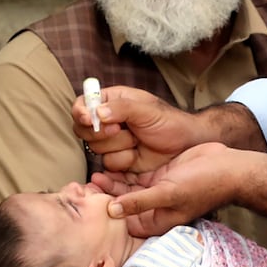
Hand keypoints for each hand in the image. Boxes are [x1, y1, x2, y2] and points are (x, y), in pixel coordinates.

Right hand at [73, 85, 202, 174]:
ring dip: (119, 146)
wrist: (184, 146)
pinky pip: (108, 164)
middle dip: (102, 133)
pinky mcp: (118, 160)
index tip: (89, 118)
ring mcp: (111, 142)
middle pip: (82, 129)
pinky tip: (138, 154)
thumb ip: (122, 109)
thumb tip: (97, 113)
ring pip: (95, 148)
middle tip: (120, 129)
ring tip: (137, 140)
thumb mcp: (147, 110)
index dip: (81, 112)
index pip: (83, 104)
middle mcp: (107, 121)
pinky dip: (124, 160)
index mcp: (111, 101)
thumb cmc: (169, 122)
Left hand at [92, 142, 244, 237]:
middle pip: (121, 205)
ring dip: (111, 182)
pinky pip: (134, 176)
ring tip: (93, 173)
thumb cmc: (203, 185)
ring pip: (125, 189)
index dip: (105, 213)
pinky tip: (109, 162)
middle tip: (85, 185)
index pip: (123, 222)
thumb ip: (140, 202)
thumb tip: (112, 211)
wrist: (228, 167)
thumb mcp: (169, 193)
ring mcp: (154, 192)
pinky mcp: (157, 177)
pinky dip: (122, 171)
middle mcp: (153, 210)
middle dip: (104, 196)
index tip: (87, 201)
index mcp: (155, 221)